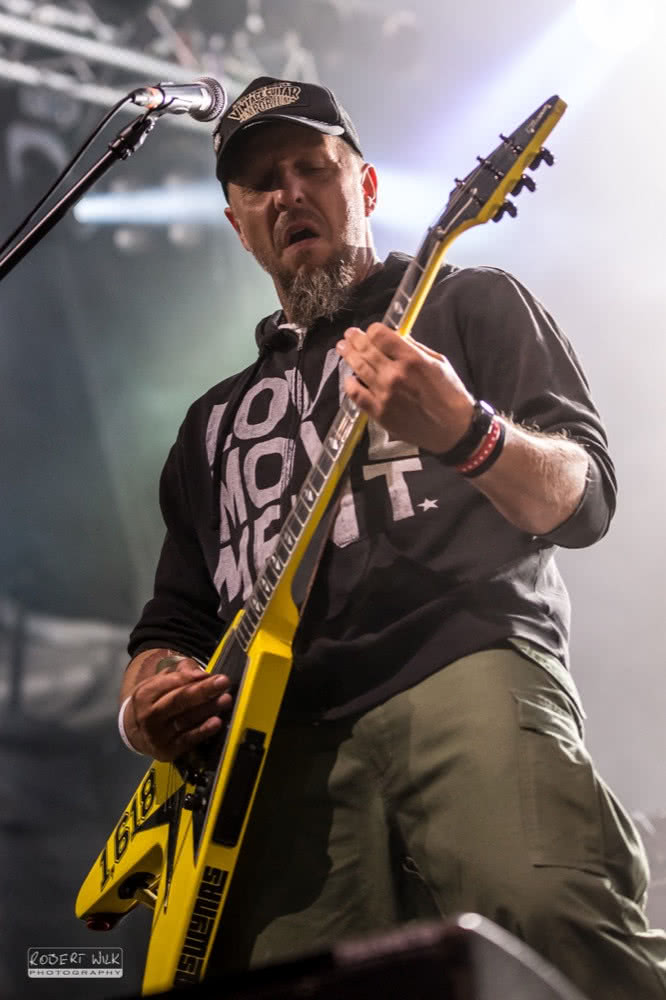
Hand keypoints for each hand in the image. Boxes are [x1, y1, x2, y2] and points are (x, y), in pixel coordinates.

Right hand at [123, 652, 231, 761]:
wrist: (136, 733)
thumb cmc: (155, 702)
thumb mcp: (160, 683)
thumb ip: (180, 673)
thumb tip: (201, 674)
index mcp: (145, 694)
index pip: (170, 683)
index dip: (191, 677)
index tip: (211, 673)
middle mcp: (148, 716)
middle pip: (178, 700)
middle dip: (203, 690)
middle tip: (223, 682)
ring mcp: (157, 735)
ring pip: (185, 719)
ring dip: (207, 709)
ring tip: (225, 699)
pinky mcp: (167, 750)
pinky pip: (188, 740)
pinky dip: (203, 731)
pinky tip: (216, 722)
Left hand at [336, 323, 474, 453]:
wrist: (452, 429)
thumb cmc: (449, 394)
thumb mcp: (438, 362)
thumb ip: (414, 348)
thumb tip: (395, 337)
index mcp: (412, 359)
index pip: (380, 335)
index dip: (372, 330)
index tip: (371, 331)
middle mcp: (395, 374)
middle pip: (366, 349)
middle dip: (355, 339)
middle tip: (349, 335)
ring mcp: (384, 394)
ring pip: (358, 368)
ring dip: (348, 355)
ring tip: (343, 349)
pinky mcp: (379, 412)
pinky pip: (356, 394)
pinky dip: (349, 383)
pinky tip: (349, 378)